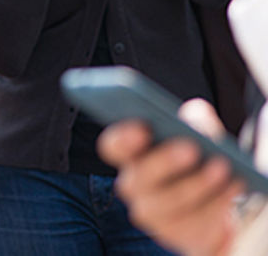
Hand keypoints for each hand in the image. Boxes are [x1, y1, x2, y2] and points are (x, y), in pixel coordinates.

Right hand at [98, 99, 243, 255]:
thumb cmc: (199, 157)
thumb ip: (195, 119)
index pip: (113, 146)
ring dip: (196, 185)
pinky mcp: (175, 234)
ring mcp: (152, 212)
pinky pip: (192, 224)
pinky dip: (215, 204)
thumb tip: (196, 112)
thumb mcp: (199, 133)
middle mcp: (133, 185)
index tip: (143, 128)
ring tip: (222, 167)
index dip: (123, 139)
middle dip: (164, 163)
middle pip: (139, 178)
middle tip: (191, 148)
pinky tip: (233, 187)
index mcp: (130, 153)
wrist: (213, 198)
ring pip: (167, 204)